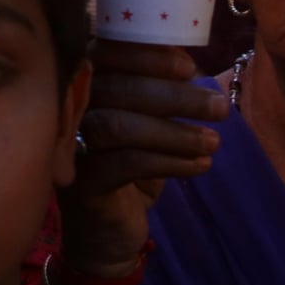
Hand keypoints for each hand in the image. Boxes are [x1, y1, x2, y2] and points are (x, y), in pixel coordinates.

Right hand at [60, 41, 225, 273]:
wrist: (108, 232)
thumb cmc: (129, 166)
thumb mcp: (147, 124)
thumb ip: (161, 92)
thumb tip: (201, 71)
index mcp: (82, 84)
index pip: (104, 52)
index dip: (146, 54)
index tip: (190, 67)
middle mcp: (66, 110)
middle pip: (116, 88)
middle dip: (174, 95)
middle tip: (219, 107)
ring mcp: (68, 148)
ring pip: (119, 126)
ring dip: (175, 132)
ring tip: (214, 142)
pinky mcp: (81, 184)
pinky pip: (126, 164)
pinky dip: (170, 161)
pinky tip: (200, 166)